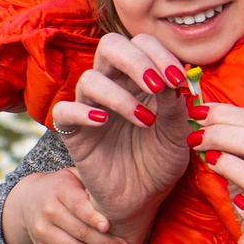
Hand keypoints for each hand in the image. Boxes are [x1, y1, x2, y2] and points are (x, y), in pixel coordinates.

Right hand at [3, 167, 125, 243]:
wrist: (28, 198)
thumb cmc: (63, 186)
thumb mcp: (74, 175)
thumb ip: (92, 181)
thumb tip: (119, 192)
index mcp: (60, 190)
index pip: (77, 206)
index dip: (93, 217)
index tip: (108, 226)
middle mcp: (48, 210)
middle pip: (79, 231)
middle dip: (105, 242)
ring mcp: (42, 230)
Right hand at [46, 30, 195, 231]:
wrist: (143, 199)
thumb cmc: (160, 161)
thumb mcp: (178, 134)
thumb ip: (177, 106)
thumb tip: (174, 79)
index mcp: (139, 78)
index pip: (141, 43)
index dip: (159, 54)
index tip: (179, 80)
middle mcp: (113, 86)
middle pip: (110, 45)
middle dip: (136, 59)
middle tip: (157, 85)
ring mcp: (91, 107)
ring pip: (89, 79)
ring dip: (119, 95)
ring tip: (145, 120)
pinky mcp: (74, 133)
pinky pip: (64, 111)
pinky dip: (82, 112)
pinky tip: (103, 122)